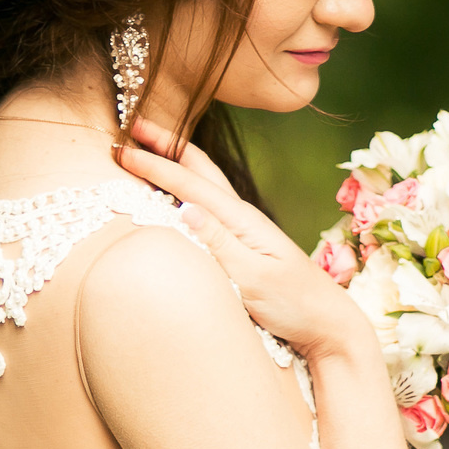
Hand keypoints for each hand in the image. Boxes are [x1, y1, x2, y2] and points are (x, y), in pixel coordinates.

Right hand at [117, 119, 366, 360]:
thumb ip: (219, 244)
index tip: (121, 150)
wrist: (327, 324)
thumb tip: (184, 208)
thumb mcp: (254, 278)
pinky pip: (207, 203)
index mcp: (241, 220)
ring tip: (151, 144)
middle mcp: (241, 216)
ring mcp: (243, 228)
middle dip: (166, 145)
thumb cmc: (293, 304)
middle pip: (198, 169)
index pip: (189, 185)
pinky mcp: (242, 242)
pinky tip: (178, 189)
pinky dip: (187, 185)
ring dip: (176, 160)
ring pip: (204, 181)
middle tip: (133, 125)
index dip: (154, 166)